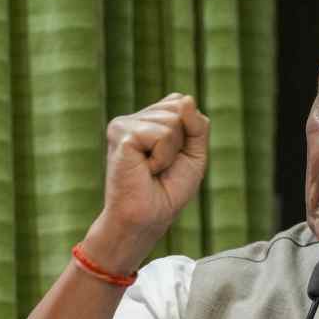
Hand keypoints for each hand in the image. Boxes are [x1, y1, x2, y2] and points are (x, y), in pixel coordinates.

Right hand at [85, 93, 209, 269]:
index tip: (173, 158)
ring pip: (173, 121)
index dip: (189, 131)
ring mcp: (124, 124)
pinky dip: (162, 158)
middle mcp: (134, 117)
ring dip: (170, 153)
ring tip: (152, 169)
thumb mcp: (194, 155)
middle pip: (179, 107)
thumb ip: (197, 125)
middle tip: (161, 166)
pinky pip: (162, 135)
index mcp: (149, 119)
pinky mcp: (121, 133)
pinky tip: (144, 170)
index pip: (182, 102)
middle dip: (182, 142)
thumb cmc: (168, 191)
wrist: (147, 219)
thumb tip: (187, 99)